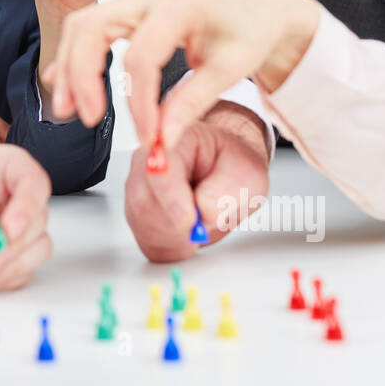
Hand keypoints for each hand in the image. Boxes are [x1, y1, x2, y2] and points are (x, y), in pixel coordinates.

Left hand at [0, 144, 51, 289]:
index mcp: (0, 167)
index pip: (32, 180)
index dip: (28, 206)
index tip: (8, 229)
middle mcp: (12, 196)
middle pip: (37, 220)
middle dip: (13, 245)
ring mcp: (12, 227)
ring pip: (35, 248)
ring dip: (8, 265)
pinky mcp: (7, 254)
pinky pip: (20, 271)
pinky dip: (2, 278)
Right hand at [44, 0, 319, 147]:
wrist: (259, 1)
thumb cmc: (251, 28)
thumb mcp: (231, 69)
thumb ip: (192, 104)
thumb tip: (162, 140)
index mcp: (182, 3)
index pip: (142, 56)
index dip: (139, 102)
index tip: (148, 137)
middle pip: (93, 27)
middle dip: (81, 75)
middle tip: (86, 118)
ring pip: (83, 24)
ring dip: (69, 66)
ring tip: (67, 109)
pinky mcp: (129, 7)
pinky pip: (89, 25)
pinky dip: (75, 55)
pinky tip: (65, 84)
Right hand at [123, 102, 269, 260]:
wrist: (225, 171)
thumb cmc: (232, 165)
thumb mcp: (246, 172)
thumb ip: (226, 189)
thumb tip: (202, 208)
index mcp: (173, 139)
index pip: (158, 170)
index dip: (172, 199)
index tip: (190, 219)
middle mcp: (147, 161)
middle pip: (144, 203)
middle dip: (177, 224)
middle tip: (203, 225)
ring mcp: (138, 188)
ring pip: (144, 225)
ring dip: (178, 236)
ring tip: (200, 223)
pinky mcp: (138, 215)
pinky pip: (148, 241)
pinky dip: (174, 246)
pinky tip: (189, 232)